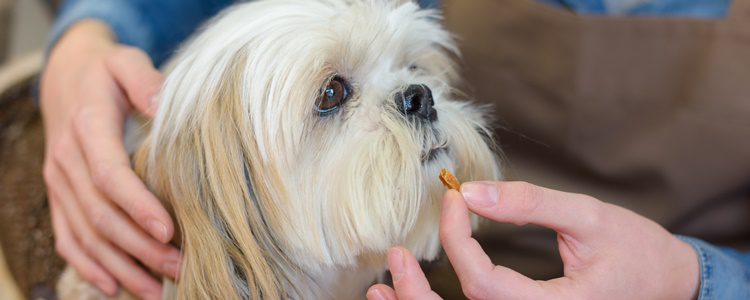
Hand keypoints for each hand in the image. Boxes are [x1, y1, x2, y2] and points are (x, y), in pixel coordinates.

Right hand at [41, 20, 178, 299]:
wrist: (67, 80)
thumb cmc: (106, 73)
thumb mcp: (125, 61)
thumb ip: (143, 78)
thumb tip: (163, 104)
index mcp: (87, 128)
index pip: (109, 175)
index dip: (137, 205)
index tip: (169, 230)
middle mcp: (67, 160)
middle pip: (100, 214)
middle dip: (139, 247)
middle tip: (179, 268)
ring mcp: (59, 183)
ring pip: (86, 234)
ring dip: (120, 265)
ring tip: (156, 290)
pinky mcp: (59, 197)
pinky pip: (68, 238)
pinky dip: (89, 266)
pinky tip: (115, 286)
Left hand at [367, 182, 699, 299]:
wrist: (669, 285)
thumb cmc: (637, 252)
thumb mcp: (588, 218)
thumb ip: (530, 204)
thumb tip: (471, 191)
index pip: (485, 284)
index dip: (458, 240)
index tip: (453, 199)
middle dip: (419, 292)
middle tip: (396, 257)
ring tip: (382, 286)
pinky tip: (410, 295)